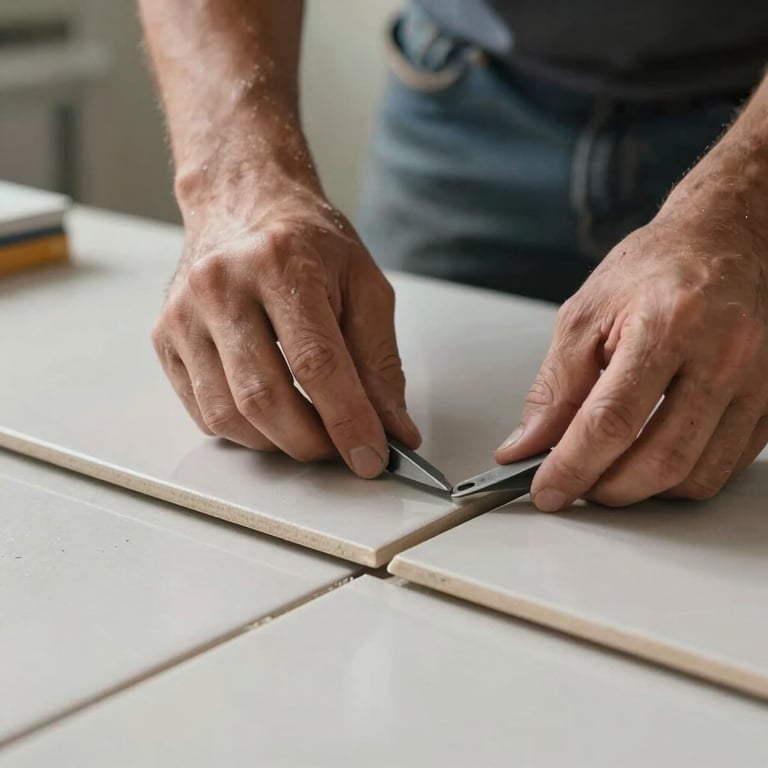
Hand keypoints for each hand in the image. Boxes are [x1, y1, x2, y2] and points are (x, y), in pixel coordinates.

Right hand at [152, 186, 420, 476]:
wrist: (243, 202)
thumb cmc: (307, 242)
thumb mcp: (364, 287)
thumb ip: (380, 362)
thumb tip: (393, 429)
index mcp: (280, 263)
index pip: (317, 364)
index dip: (348, 422)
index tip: (372, 458)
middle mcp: (221, 285)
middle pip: (264, 397)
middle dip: (310, 443)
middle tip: (340, 451)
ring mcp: (184, 313)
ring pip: (228, 414)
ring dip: (276, 442)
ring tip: (308, 432)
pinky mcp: (165, 337)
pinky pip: (203, 410)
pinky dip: (243, 430)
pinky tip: (270, 414)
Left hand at [496, 206, 767, 509]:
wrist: (722, 241)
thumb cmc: (653, 269)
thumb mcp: (584, 317)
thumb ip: (554, 388)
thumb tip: (527, 446)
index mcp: (667, 323)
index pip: (612, 420)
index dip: (573, 466)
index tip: (546, 490)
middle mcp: (723, 353)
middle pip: (661, 458)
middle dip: (606, 488)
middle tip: (574, 485)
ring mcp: (758, 381)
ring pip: (696, 475)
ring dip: (642, 491)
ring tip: (607, 471)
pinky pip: (724, 467)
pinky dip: (678, 479)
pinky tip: (648, 459)